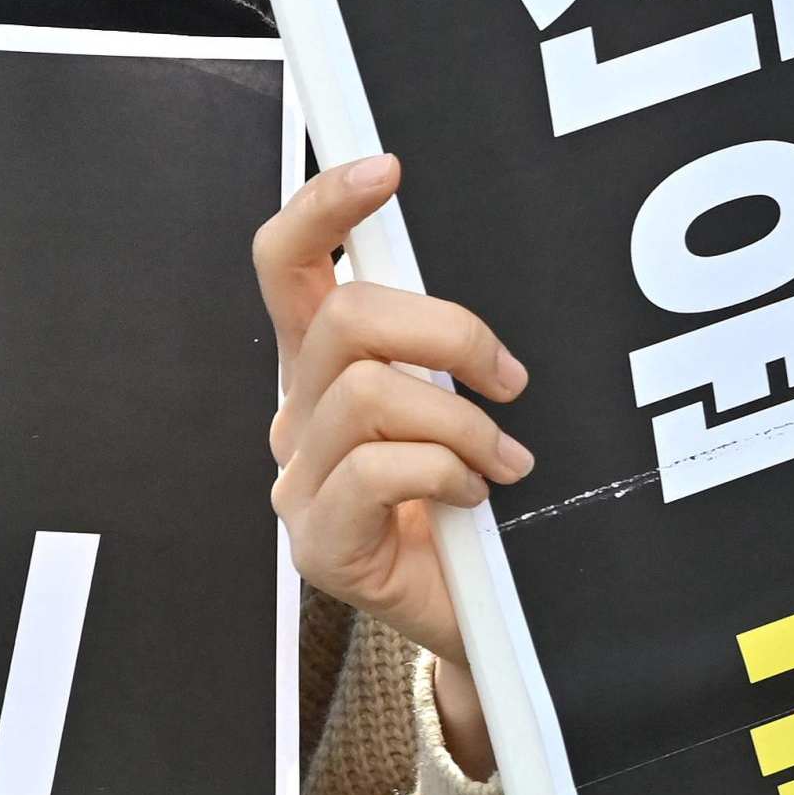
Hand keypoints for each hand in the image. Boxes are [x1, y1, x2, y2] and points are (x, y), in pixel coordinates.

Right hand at [259, 154, 529, 775]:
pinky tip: (475, 500)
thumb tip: (486, 301)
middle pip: (343, 318)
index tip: (384, 169)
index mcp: (321, 364)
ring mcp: (299, 478)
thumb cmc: (480, 506)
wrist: (483, 624)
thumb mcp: (462, 407)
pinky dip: (446, 474)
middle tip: (507, 376)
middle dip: (445, 331)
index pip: (286, 263)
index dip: (323, 206)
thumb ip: (447, 352)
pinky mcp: (318, 541)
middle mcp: (297, 411)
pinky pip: (380, 472)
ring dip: (461, 422)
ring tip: (505, 462)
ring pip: (368, 394)